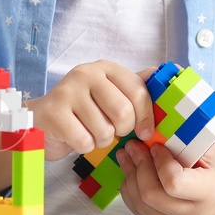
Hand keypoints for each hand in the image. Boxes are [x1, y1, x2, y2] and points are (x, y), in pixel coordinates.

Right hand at [27, 60, 156, 160]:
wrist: (42, 122)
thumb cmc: (83, 111)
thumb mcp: (111, 95)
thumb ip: (138, 87)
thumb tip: (173, 70)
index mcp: (105, 68)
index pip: (138, 90)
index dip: (146, 116)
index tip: (145, 131)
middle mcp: (86, 73)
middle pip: (123, 112)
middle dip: (122, 130)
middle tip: (112, 131)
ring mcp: (68, 91)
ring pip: (104, 130)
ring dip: (101, 140)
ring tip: (89, 131)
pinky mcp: (54, 113)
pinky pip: (85, 141)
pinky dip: (84, 147)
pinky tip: (75, 137)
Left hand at [115, 137, 214, 214]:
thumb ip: (187, 141)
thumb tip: (154, 130)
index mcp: (209, 193)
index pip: (173, 183)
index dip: (159, 162)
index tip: (156, 146)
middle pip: (152, 196)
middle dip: (137, 168)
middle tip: (132, 147)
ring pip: (142, 208)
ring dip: (130, 181)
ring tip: (127, 158)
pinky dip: (134, 195)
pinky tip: (133, 176)